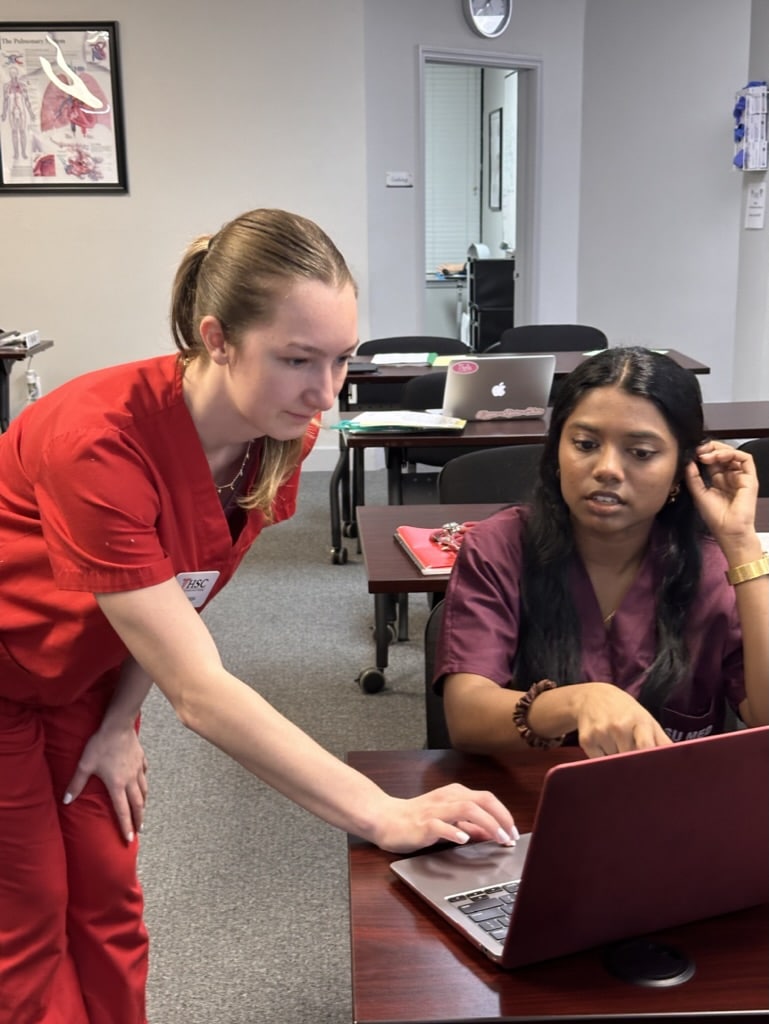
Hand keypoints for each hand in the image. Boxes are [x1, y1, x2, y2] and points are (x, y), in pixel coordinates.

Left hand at [63, 725, 147, 842]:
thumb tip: (66, 800)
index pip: (123, 812)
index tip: (129, 840)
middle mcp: (131, 780)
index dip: (126, 827)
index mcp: (117, 785)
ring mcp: (138, 769)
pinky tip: (142, 782)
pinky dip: (144, 782)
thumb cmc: (101, 745)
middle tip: (140, 830)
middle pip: (137, 804)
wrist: (118, 726)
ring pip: (144, 790)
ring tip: (142, 810)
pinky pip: (144, 774)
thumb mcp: (85, 765)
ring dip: (143, 803)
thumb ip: (76, 784)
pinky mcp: (141, 759)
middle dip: (139, 819)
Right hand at [370, 784, 517, 853]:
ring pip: (466, 809)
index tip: (514, 832)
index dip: (504, 814)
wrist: (385, 818)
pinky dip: (454, 832)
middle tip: (511, 836)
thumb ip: (469, 825)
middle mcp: (447, 798)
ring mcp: (435, 810)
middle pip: (481, 800)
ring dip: (486, 824)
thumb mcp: (447, 819)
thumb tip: (491, 833)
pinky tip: (464, 839)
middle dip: (501, 817)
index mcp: (455, 794)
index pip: (487, 799)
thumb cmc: (416, 818)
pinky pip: (441, 825)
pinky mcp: (422, 824)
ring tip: (498, 838)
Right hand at [574, 682, 671, 757]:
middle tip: (633, 758)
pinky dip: (602, 758)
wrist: (592, 697)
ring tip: (615, 744)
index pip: (646, 747)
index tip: (653, 773)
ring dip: (617, 759)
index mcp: (639, 721)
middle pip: (630, 759)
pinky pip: (599, 761)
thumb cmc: (626, 712)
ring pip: (614, 763)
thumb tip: (680, 763)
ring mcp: (601, 732)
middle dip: (634, 763)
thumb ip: (663, 742)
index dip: (650, 762)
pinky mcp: (586, 740)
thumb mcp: (647, 720)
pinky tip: (602, 743)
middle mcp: (619, 726)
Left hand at [685, 442, 758, 549]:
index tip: (692, 453)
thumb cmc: (715, 517)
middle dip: (710, 448)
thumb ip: (693, 477)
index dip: (703, 454)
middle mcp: (730, 476)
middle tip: (699, 450)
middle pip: (723, 454)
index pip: (712, 460)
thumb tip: (689, 461)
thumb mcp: (698, 494)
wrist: (729, 531)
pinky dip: (732, 453)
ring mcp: (740, 476)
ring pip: (733, 454)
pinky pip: (745, 459)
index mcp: (718, 480)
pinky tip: (718, 456)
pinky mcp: (750, 478)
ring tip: (706, 455)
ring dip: (718, 450)